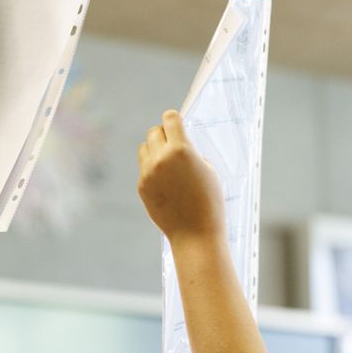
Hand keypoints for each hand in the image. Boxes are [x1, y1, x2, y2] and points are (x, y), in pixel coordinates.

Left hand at [136, 110, 224, 246]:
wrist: (195, 234)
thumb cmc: (209, 201)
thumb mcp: (208, 170)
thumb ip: (191, 152)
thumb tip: (179, 144)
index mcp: (182, 149)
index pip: (170, 118)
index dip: (174, 119)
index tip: (177, 124)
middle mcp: (161, 158)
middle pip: (154, 131)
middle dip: (164, 134)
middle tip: (173, 144)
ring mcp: (148, 173)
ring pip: (144, 147)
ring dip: (154, 149)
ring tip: (168, 162)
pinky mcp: (142, 186)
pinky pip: (143, 167)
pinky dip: (152, 168)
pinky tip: (166, 182)